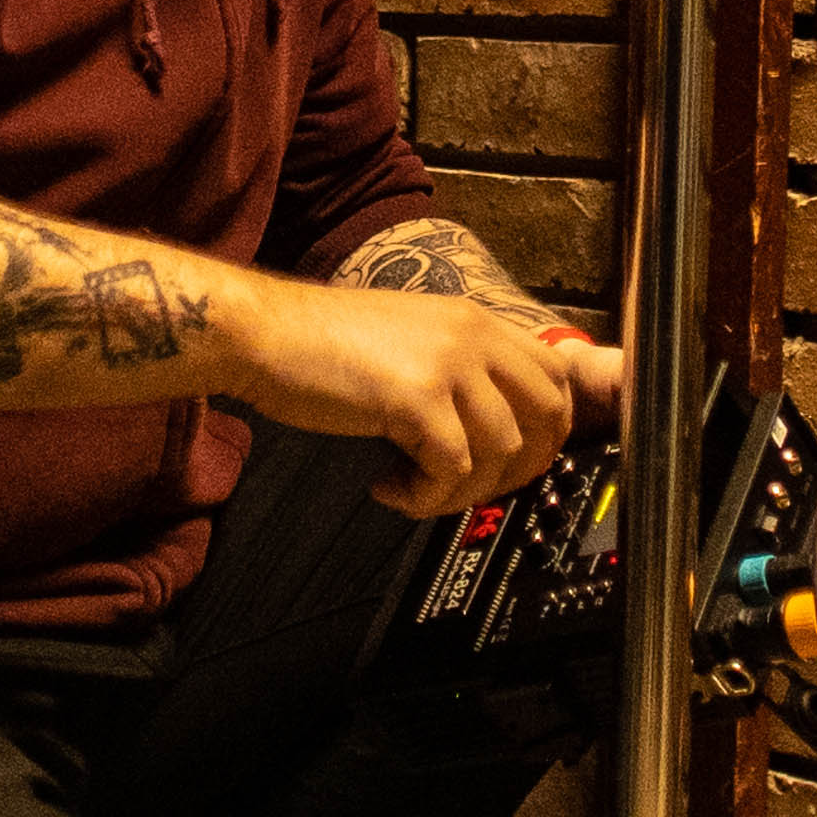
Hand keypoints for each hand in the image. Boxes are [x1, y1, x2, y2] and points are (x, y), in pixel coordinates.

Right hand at [230, 288, 627, 515]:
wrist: (262, 333)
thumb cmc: (320, 344)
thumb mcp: (409, 339)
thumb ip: (456, 368)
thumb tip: (490, 428)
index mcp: (474, 320)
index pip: (555, 374)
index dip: (547, 428)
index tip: (513, 461)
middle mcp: (471, 334)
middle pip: (549, 413)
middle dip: (522, 466)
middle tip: (474, 486)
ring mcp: (448, 364)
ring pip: (503, 449)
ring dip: (463, 488)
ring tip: (417, 488)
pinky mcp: (416, 399)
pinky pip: (453, 469)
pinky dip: (425, 496)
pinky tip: (388, 486)